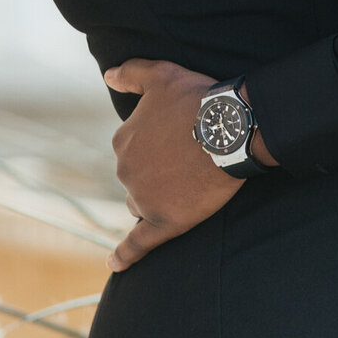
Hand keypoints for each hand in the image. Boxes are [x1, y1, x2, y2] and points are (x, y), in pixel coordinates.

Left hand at [102, 59, 245, 268]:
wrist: (230, 129)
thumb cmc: (198, 99)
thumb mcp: (161, 74)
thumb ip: (131, 72)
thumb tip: (107, 74)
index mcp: (123, 141)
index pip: (132, 151)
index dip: (155, 149)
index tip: (178, 143)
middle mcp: (125, 170)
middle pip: (136, 179)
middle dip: (156, 174)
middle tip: (189, 163)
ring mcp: (143, 197)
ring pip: (141, 204)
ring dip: (156, 199)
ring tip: (187, 189)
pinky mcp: (164, 222)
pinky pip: (138, 243)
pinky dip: (124, 255)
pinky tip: (114, 264)